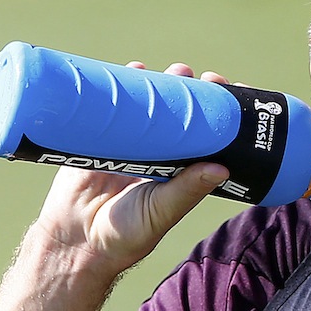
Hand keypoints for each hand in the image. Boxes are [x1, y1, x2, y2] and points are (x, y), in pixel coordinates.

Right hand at [0, 62, 232, 310]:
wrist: (73, 242)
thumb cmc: (125, 235)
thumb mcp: (161, 212)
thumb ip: (187, 190)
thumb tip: (223, 168)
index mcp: (184, 168)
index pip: (211, 135)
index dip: (223, 114)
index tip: (237, 93)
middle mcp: (163, 150)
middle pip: (185, 112)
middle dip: (197, 92)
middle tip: (207, 78)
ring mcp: (133, 140)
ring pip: (154, 104)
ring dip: (167, 82)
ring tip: (179, 71)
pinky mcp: (102, 136)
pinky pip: (116, 105)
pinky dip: (125, 83)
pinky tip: (136, 68)